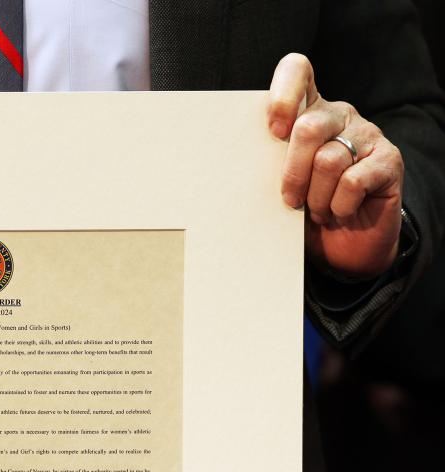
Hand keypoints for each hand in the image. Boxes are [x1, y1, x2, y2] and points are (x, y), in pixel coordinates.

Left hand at [268, 53, 403, 278]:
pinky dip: (340, 206)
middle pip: (308, 127)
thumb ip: (266, 168)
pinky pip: (353, 181)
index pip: (298, 71)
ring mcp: (367, 135)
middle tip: (291, 200)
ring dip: (317, 198)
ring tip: (319, 211)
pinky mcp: (388, 160)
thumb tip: (234, 168)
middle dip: (292, 173)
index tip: (274, 130)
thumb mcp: (278, 189)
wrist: (344, 248)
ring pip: (329, 160)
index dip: (284, 94)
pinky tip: (341, 212)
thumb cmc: (304, 214)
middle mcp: (339, 116)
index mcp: (308, 113)